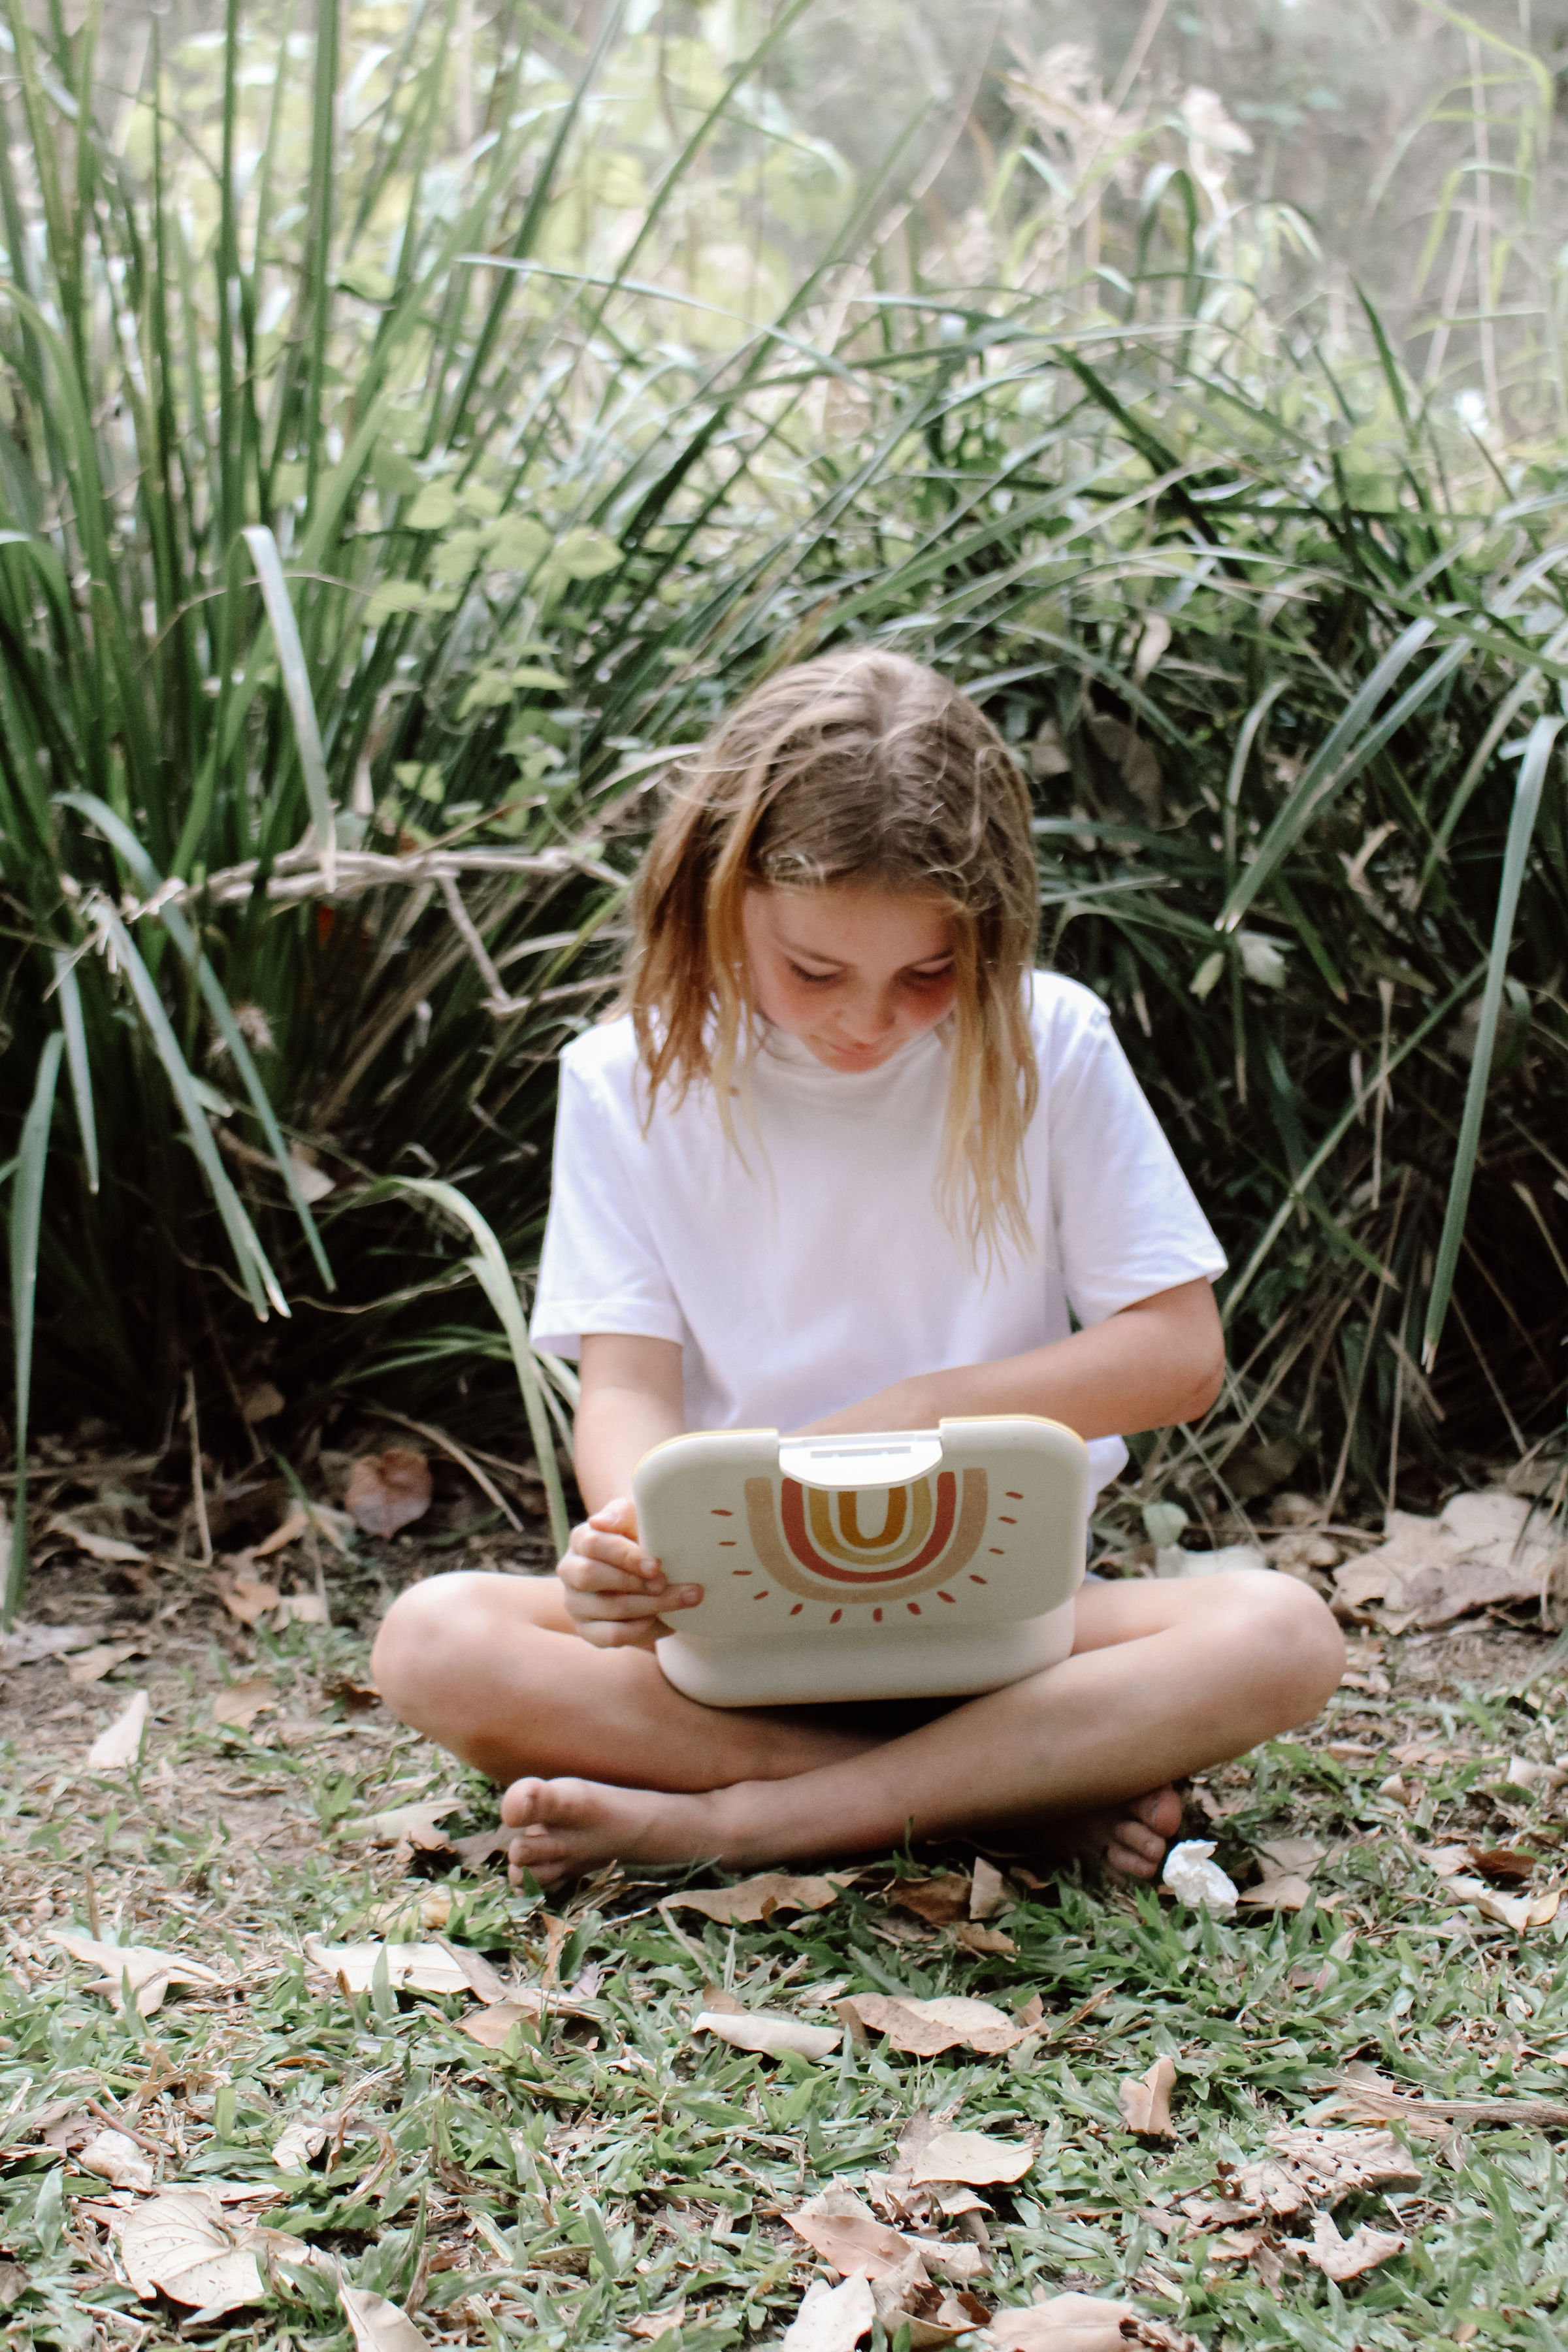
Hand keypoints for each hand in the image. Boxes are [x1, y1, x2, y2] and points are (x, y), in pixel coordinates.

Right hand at [555, 1496, 702, 1648]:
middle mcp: (571, 1571)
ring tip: (686, 1600)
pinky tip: (666, 1622)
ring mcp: (576, 1603)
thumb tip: (601, 1522)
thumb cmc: (640, 1539)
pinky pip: (611, 1636)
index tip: (656, 1566)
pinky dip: (642, 1630)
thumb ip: (622, 1515)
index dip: (625, 1556)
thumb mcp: (636, 1521)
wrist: (643, 1571)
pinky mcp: (588, 1630)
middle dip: (636, 1583)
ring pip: (608, 1608)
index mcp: (581, 1539)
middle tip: (668, 1584)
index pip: (593, 1544)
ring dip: (651, 1606)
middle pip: (592, 1577)